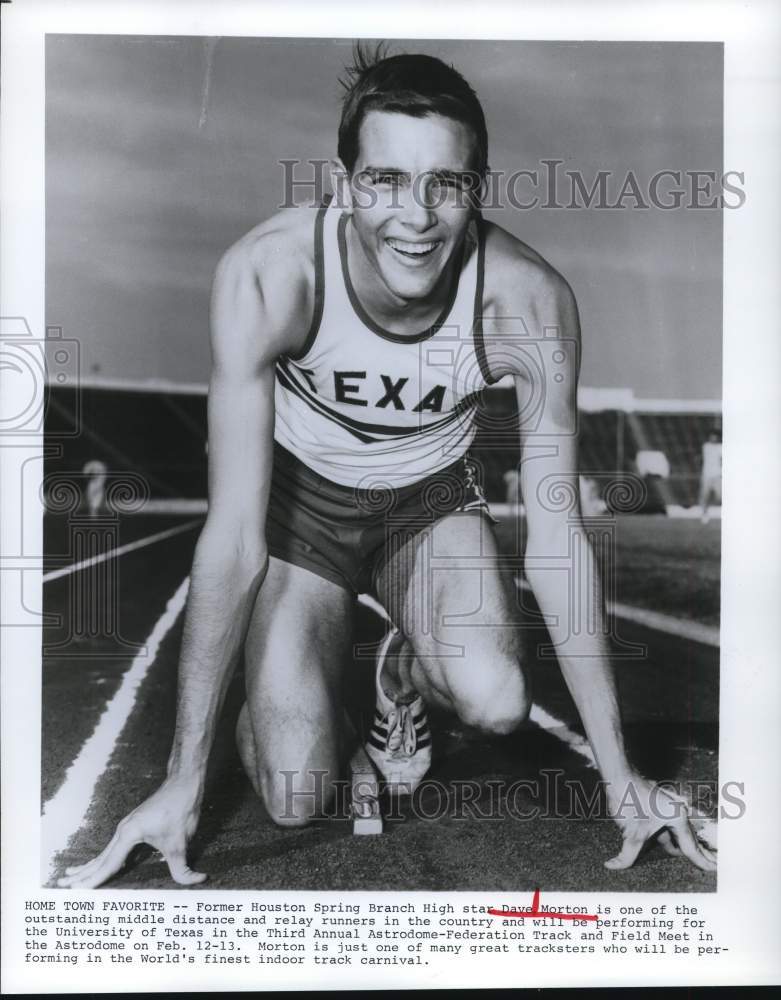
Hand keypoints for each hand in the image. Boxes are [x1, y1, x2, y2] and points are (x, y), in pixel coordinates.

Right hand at [57, 777, 206, 888]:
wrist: (183, 783)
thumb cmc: (180, 809)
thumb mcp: (181, 842)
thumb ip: (184, 867)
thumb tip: (196, 880)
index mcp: (129, 834)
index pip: (108, 864)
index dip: (92, 881)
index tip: (75, 893)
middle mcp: (123, 830)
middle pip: (99, 858)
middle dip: (81, 874)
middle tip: (61, 886)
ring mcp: (127, 827)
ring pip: (104, 852)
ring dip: (87, 866)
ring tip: (68, 876)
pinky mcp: (134, 826)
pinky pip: (113, 847)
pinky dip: (102, 858)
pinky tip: (98, 863)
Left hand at [605, 774, 716, 872]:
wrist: (619, 776)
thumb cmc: (629, 798)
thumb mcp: (631, 833)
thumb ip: (627, 855)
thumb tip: (615, 866)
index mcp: (677, 818)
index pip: (691, 847)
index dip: (702, 860)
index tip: (714, 869)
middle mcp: (677, 812)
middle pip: (686, 840)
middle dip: (697, 854)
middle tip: (713, 867)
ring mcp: (668, 808)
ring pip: (674, 834)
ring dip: (677, 847)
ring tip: (695, 859)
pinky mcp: (658, 806)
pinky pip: (665, 827)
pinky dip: (666, 838)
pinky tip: (668, 847)